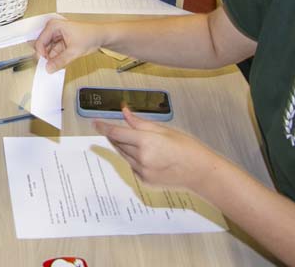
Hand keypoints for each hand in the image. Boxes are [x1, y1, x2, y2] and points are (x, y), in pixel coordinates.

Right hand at [34, 18, 101, 70]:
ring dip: (51, 58)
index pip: (40, 42)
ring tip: (57, 64)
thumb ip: (60, 61)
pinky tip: (59, 62)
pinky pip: (54, 51)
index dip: (41, 54)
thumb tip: (49, 68)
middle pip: (42, 46)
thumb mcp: (74, 51)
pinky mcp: (60, 41)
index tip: (45, 64)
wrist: (101, 36)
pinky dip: (56, 58)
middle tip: (50, 66)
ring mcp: (56, 35)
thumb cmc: (90, 35)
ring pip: (48, 50)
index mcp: (54, 26)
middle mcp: (53, 29)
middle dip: (46, 57)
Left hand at [94, 107, 223, 193]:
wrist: (200, 172)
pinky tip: (147, 156)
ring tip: (136, 141)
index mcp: (146, 142)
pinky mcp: (144, 180)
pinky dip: (134, 159)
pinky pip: (132, 166)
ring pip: (124, 155)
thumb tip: (125, 113)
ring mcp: (142, 171)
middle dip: (115, 135)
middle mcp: (141, 158)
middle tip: (113, 128)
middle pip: (118, 143)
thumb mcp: (164, 130)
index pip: (117, 132)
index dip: (103, 127)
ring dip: (124, 146)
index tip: (94, 123)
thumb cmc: (186, 148)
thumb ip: (141, 123)